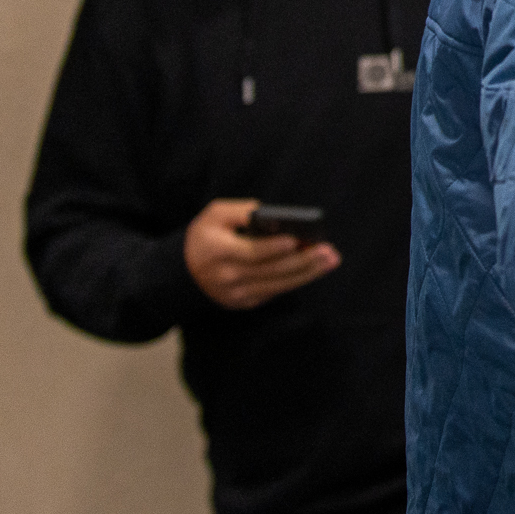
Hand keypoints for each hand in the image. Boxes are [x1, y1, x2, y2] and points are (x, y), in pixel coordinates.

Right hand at [185, 198, 339, 309]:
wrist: (184, 271)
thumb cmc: (206, 235)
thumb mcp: (214, 215)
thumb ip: (240, 211)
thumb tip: (269, 214)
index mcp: (218, 252)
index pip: (251, 253)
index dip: (273, 248)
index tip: (294, 240)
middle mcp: (228, 277)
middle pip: (271, 271)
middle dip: (303, 260)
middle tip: (328, 251)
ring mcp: (237, 294)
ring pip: (278, 284)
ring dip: (308, 273)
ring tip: (330, 260)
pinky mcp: (245, 302)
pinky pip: (275, 291)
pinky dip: (296, 280)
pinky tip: (315, 269)